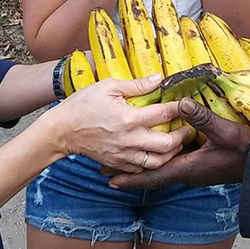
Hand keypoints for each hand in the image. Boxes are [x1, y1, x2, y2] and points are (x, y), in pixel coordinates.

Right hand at [50, 74, 191, 171]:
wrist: (61, 130)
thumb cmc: (82, 105)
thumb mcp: (108, 87)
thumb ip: (136, 85)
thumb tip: (158, 78)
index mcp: (128, 118)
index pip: (164, 114)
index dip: (179, 108)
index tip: (187, 103)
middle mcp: (129, 139)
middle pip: (167, 144)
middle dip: (182, 136)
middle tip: (188, 128)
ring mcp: (124, 155)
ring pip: (158, 162)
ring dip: (172, 153)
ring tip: (177, 143)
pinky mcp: (118, 164)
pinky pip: (142, 169)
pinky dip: (154, 163)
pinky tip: (158, 154)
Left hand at [108, 97, 249, 188]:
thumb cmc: (244, 150)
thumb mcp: (225, 132)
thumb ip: (204, 118)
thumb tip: (182, 104)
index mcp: (187, 168)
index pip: (153, 176)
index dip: (131, 179)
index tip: (110, 181)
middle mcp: (186, 172)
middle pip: (152, 175)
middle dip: (130, 173)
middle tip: (107, 170)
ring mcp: (192, 170)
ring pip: (161, 170)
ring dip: (142, 167)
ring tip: (123, 161)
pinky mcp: (198, 165)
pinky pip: (171, 165)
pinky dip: (157, 161)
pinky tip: (153, 152)